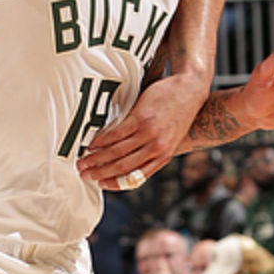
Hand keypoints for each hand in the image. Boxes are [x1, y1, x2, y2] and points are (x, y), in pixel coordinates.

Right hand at [78, 70, 209, 188]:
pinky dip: (101, 141)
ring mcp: (149, 134)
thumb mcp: (170, 138)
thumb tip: (129, 160)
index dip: (115, 183)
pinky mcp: (141, 119)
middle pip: (122, 167)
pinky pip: (116, 134)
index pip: (136, 177)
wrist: (190, 89)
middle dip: (100, 172)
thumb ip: (152, 150)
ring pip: (116, 152)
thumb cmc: (179, 112)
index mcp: (163, 157)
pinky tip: (92, 143)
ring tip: (83, 160)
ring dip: (96, 158)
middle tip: (84, 174)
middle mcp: (156, 148)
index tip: (100, 183)